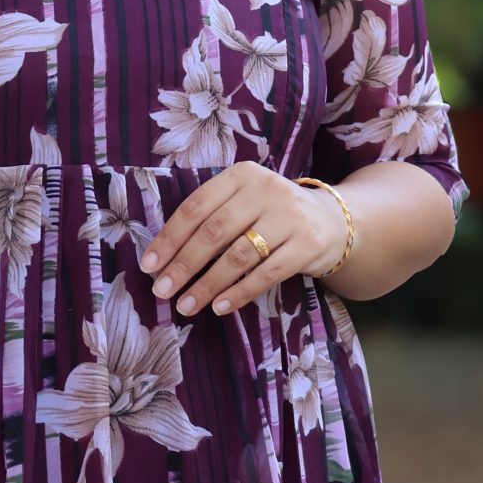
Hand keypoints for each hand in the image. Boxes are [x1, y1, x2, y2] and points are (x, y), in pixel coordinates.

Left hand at [138, 169, 348, 317]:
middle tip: (161, 290)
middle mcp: (266, 189)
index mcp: (242, 175)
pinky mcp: (307, 245)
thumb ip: (210, 218)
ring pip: (238, 256)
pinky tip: (219, 307)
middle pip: (213, 232)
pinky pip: (266, 274)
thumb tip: (163, 259)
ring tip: (186, 305)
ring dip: (207, 285)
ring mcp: (290, 217)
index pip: (196, 207)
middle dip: (183, 265)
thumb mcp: (244, 201)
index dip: (169, 238)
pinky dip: (239, 293)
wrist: (333, 222)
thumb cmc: (272, 215)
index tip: (149, 266)